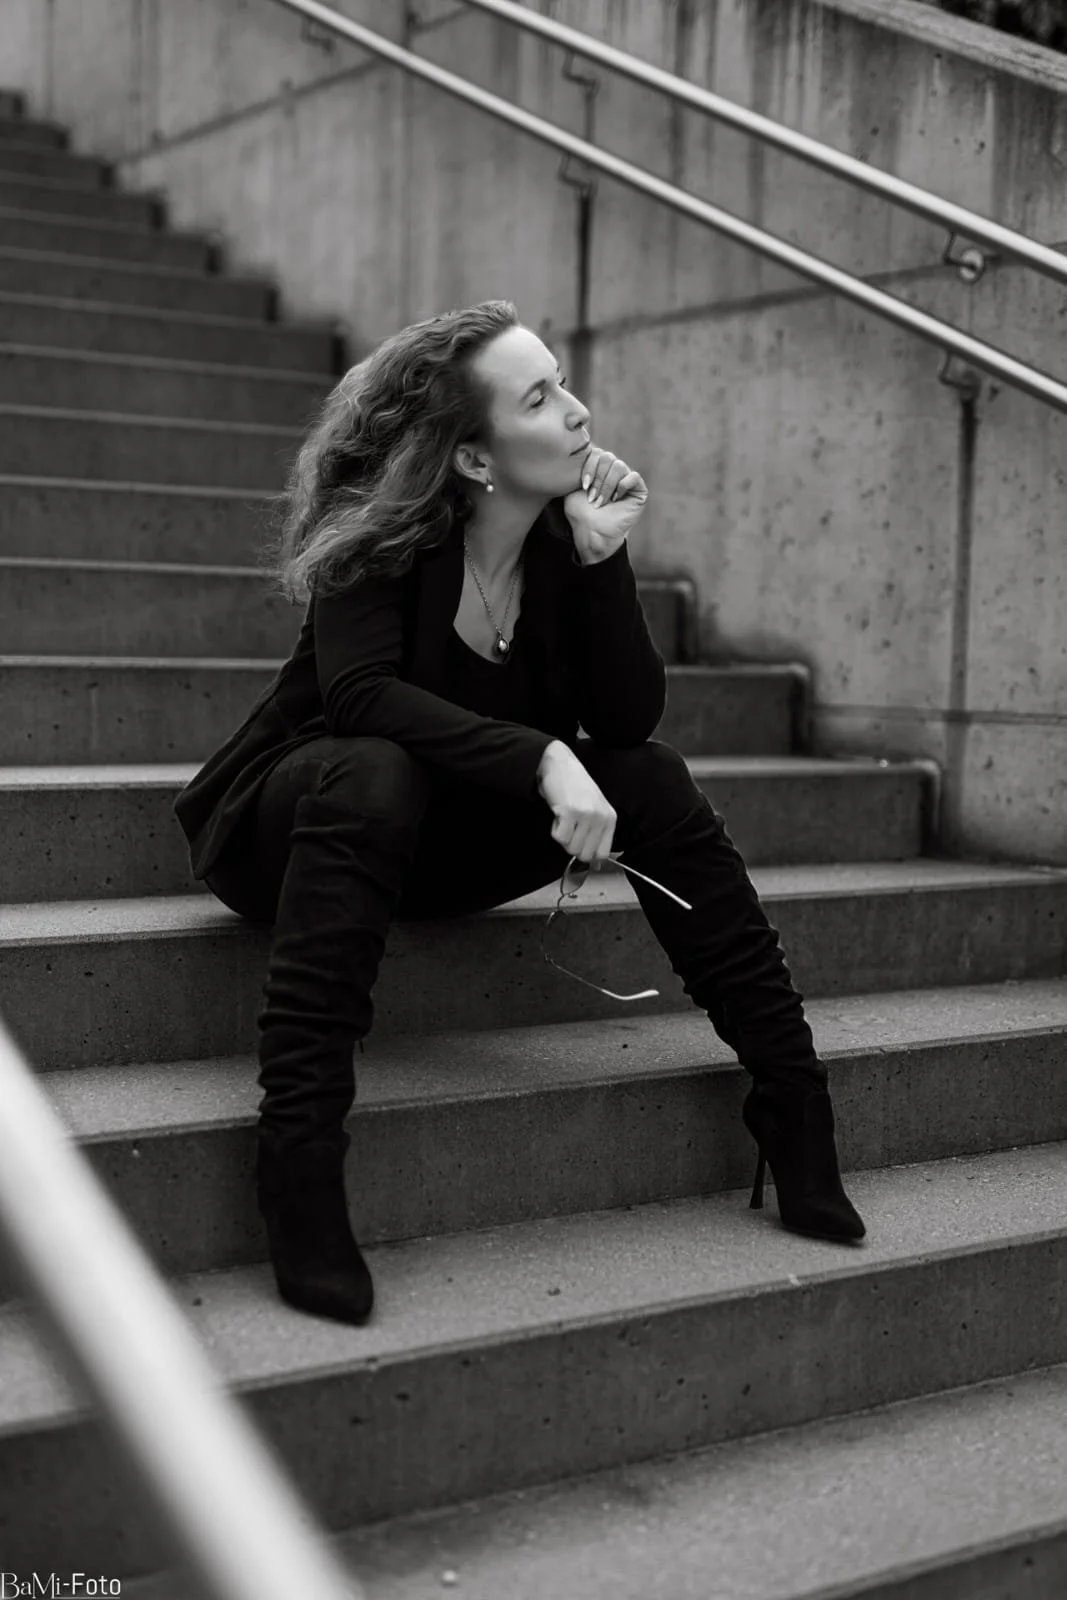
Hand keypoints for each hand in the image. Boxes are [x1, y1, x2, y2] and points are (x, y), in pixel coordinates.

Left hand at [562, 444, 648, 563]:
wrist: (592, 532)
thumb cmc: (580, 513)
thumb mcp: (571, 487)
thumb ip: (576, 467)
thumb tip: (576, 449)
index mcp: (599, 467)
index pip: (596, 453)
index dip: (589, 467)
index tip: (584, 487)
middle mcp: (613, 471)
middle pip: (608, 457)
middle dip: (598, 478)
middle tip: (592, 497)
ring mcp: (627, 479)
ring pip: (619, 466)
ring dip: (607, 486)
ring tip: (601, 502)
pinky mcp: (639, 490)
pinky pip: (633, 477)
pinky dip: (622, 486)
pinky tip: (615, 500)